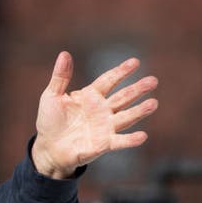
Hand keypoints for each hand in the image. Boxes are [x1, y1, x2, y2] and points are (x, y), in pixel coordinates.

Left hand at [32, 52, 158, 178]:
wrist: (48, 148)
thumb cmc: (50, 121)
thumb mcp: (51, 97)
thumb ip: (60, 77)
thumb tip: (64, 54)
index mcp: (91, 95)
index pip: (109, 80)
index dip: (121, 72)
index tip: (135, 62)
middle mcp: (102, 110)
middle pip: (123, 97)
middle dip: (138, 89)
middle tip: (153, 81)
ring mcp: (105, 126)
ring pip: (126, 117)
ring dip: (140, 111)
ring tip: (153, 103)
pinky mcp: (104, 144)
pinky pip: (119, 141)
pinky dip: (130, 139)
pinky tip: (142, 136)